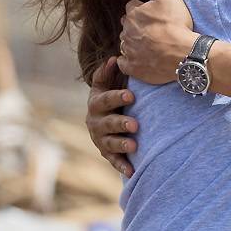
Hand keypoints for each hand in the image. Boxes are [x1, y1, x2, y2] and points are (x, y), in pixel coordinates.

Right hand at [86, 55, 137, 177]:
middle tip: (135, 124)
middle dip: (120, 123)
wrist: (103, 117)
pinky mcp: (107, 153)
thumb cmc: (111, 95)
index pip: (104, 99)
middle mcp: (95, 122)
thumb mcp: (107, 83)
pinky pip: (114, 160)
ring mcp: (100, 139)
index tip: (131, 95)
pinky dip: (122, 166)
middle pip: (107, 123)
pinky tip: (132, 171)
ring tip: (134, 145)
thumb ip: (108, 72)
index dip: (116, 97)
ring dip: (121, 144)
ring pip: (109, 143)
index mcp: (96, 102)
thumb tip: (115, 58)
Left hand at [117, 0, 197, 84]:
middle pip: (127, 25)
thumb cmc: (176, 23)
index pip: (132, 7)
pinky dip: (129, 61)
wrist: (183, 54)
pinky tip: (139, 59)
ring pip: (126, 43)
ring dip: (133, 42)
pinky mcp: (133, 68)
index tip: (153, 13)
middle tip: (151, 28)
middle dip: (135, 25)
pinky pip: (124, 63)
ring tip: (148, 43)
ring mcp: (129, 51)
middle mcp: (127, 31)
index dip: (142, 9)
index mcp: (133, 13)